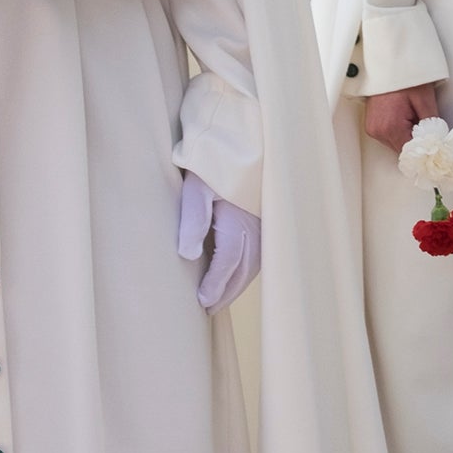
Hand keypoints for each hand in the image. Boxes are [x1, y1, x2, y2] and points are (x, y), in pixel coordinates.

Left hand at [176, 172, 261, 310]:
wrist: (240, 143)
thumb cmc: (212, 165)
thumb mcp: (195, 188)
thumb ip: (192, 220)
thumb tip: (187, 256)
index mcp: (238, 220)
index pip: (228, 261)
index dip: (215, 283)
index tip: (201, 301)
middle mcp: (256, 227)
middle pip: (243, 270)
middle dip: (226, 292)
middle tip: (208, 309)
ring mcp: (264, 226)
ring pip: (254, 265)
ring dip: (237, 285)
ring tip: (219, 300)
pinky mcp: (266, 223)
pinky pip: (259, 255)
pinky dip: (246, 271)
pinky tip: (235, 277)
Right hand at [365, 83, 441, 149]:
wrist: (386, 62)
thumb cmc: (403, 77)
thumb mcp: (425, 100)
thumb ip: (432, 125)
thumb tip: (438, 140)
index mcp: (391, 127)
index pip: (412, 152)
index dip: (425, 149)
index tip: (436, 145)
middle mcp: (378, 131)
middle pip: (404, 150)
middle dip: (417, 142)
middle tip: (427, 127)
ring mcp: (373, 129)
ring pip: (397, 145)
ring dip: (408, 137)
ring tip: (414, 117)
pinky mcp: (372, 126)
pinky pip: (390, 137)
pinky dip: (400, 132)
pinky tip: (405, 118)